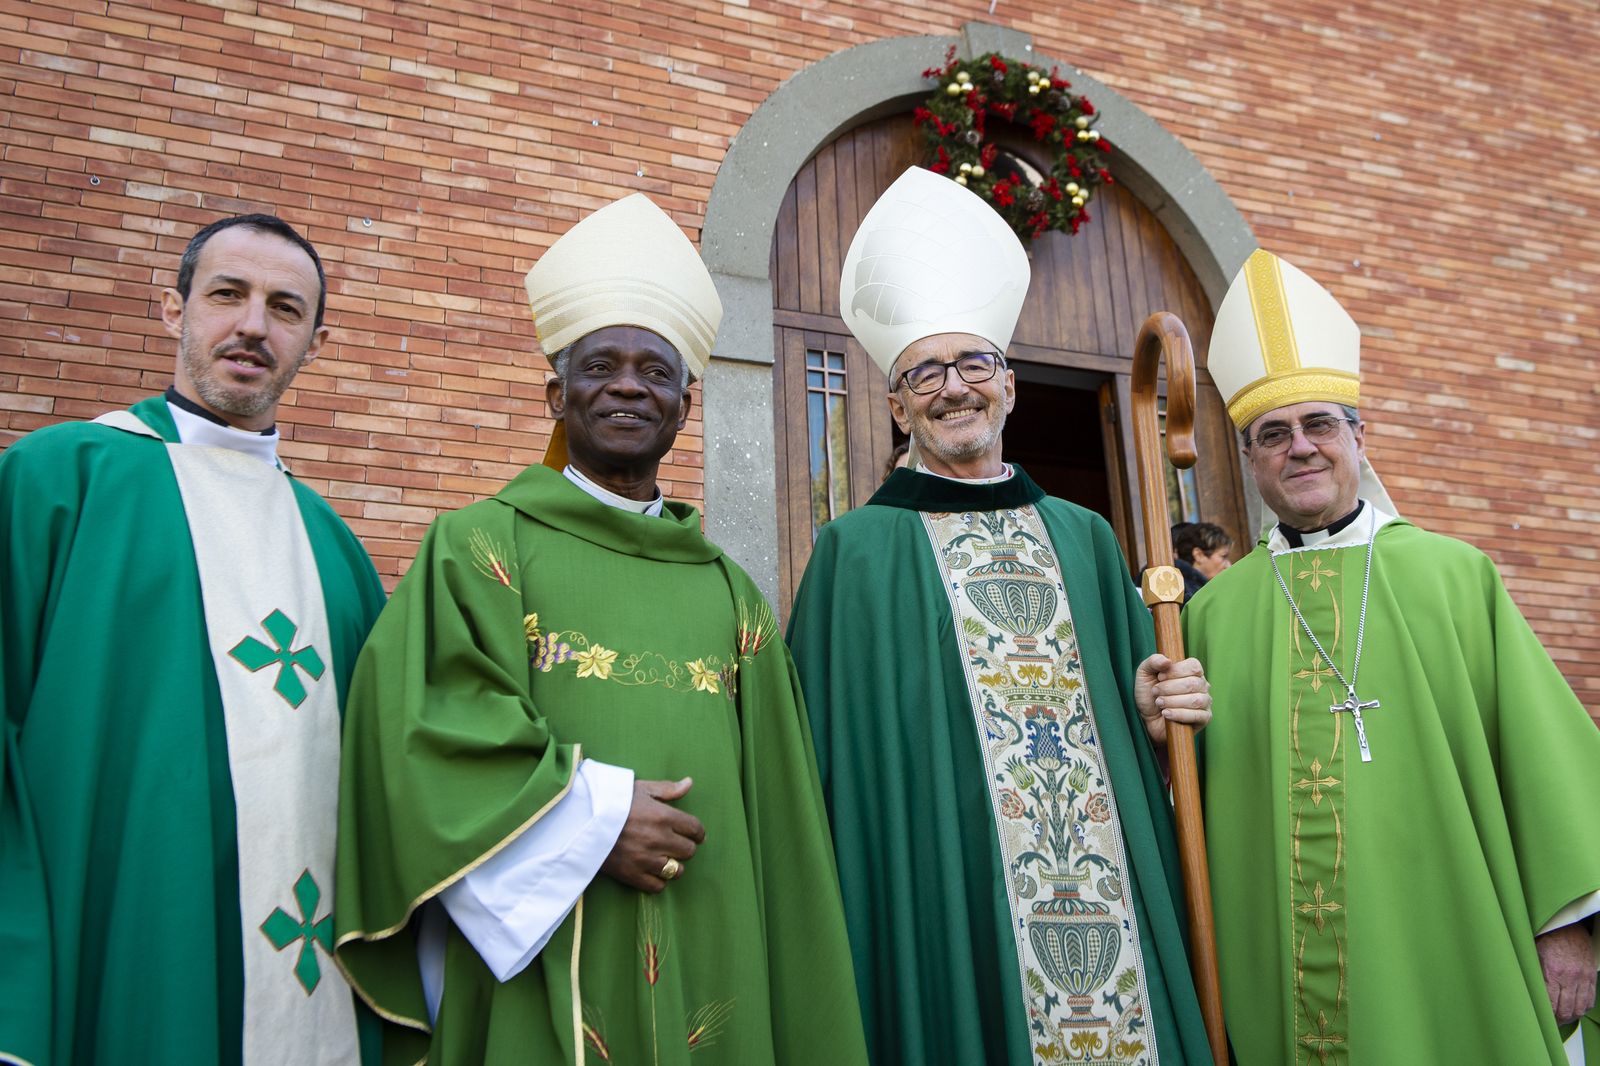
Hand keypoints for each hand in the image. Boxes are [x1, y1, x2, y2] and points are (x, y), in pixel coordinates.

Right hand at [601, 778, 705, 893]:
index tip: (694, 834)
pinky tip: (652, 870)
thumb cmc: (612, 801)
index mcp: (663, 816)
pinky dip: (658, 880)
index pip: (695, 829)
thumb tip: (689, 783)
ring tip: (664, 857)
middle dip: (685, 846)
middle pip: (689, 851)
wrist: (581, 820)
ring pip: (676, 870)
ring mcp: (646, 859)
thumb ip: (667, 789)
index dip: (697, 832)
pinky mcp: (632, 875)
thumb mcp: (640, 789)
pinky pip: (658, 886)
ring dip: (673, 865)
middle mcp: (658, 839)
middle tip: (675, 843)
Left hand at [1134, 654, 1210, 745]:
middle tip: (1155, 692)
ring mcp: (1205, 702)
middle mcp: (1202, 685)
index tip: (1159, 677)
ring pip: (1196, 700)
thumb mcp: (1145, 674)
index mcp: (1191, 672)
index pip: (1193, 666)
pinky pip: (1198, 715)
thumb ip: (1153, 662)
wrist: (1148, 719)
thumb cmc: (1149, 694)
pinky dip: (1179, 714)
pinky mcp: (1204, 718)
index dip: (1175, 671)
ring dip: (1172, 701)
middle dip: (1169, 688)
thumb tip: (1167, 660)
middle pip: (1193, 683)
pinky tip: (1166, 713)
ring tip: (1159, 703)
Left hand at [1537, 922, 1596, 1024]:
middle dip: (1558, 1020)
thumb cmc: (1545, 938)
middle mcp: (1569, 976)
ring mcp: (1582, 977)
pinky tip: (1575, 1010)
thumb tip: (1524, 991)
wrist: (1566, 925)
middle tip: (1551, 1024)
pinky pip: (1590, 999)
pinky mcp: (1591, 975)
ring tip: (1562, 1019)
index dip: (1545, 1015)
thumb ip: (1532, 973)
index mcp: (1551, 971)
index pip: (1550, 1003)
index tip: (1540, 1020)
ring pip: (1580, 1007)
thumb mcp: (1532, 953)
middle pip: (1566, 1009)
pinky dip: (1583, 1008)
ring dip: (1571, 1017)